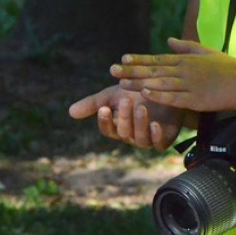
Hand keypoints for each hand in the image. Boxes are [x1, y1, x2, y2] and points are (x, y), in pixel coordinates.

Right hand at [68, 84, 183, 150]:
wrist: (166, 90)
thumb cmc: (137, 92)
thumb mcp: (114, 94)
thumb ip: (94, 102)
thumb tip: (70, 112)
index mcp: (118, 125)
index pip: (107, 129)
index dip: (105, 121)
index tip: (104, 108)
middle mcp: (132, 135)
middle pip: (124, 133)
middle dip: (124, 117)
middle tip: (126, 100)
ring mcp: (148, 139)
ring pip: (140, 139)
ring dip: (139, 124)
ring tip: (141, 108)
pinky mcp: (165, 139)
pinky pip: (159, 144)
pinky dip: (156, 136)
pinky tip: (155, 124)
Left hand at [111, 37, 235, 111]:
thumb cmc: (229, 67)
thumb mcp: (206, 52)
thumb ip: (186, 47)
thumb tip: (168, 40)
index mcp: (186, 60)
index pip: (157, 60)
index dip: (139, 60)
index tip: (122, 60)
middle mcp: (185, 70)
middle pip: (154, 71)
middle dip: (132, 72)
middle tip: (112, 71)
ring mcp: (190, 84)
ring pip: (160, 83)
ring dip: (139, 84)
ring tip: (122, 84)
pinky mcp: (197, 98)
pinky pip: (174, 97)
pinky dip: (159, 95)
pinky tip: (146, 94)